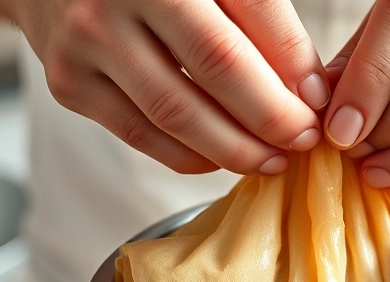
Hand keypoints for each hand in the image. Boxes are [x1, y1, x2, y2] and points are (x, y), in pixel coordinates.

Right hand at [12, 0, 329, 174]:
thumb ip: (259, 15)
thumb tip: (308, 89)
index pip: (253, 10)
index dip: (294, 62)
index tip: (321, 102)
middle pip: (217, 66)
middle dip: (272, 114)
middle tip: (304, 140)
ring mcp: (86, 41)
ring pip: (177, 114)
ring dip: (235, 147)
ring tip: (272, 159)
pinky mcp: (68, 84)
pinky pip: (141, 135)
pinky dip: (190, 155)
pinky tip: (222, 156)